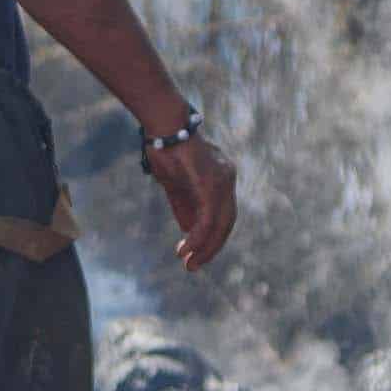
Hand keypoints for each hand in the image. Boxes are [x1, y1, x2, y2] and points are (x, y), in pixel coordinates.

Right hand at [142, 122, 238, 273]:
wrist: (163, 124)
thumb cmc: (165, 148)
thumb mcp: (175, 184)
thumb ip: (185, 207)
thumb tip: (189, 232)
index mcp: (222, 177)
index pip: (223, 215)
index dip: (211, 237)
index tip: (195, 253)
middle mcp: (227, 179)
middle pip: (226, 223)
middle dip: (211, 247)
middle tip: (192, 266)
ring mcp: (222, 182)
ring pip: (220, 225)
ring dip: (204, 248)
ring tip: (188, 263)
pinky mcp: (211, 185)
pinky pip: (207, 220)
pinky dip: (197, 238)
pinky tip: (185, 249)